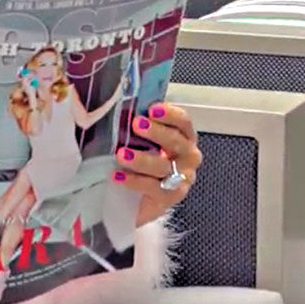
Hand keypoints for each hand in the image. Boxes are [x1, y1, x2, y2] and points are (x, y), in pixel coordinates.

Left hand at [112, 102, 202, 225]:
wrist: (136, 200)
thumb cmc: (140, 162)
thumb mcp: (140, 140)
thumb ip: (138, 124)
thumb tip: (121, 104)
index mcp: (183, 138)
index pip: (183, 122)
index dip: (170, 114)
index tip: (152, 109)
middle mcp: (187, 157)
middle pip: (177, 142)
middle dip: (157, 132)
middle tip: (137, 124)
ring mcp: (181, 179)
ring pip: (164, 166)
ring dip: (142, 159)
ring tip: (121, 154)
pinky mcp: (169, 198)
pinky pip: (153, 188)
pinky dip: (134, 181)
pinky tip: (117, 175)